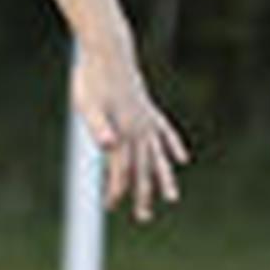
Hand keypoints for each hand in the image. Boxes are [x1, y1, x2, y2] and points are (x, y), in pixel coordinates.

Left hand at [71, 43, 189, 221]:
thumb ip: (98, 126)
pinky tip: (181, 159)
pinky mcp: (148, 109)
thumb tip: (108, 146)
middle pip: (142, 169)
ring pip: (157, 156)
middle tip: (143, 218)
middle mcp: (139, 130)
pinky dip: (173, 146)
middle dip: (142, 194)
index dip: (116, 189)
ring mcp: (146, 120)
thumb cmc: (92, 79)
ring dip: (163, 177)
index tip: (110, 205)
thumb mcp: (88, 105)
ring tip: (172, 198)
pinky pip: (165, 133)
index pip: (121, 170)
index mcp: (123, 133)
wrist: (108, 52)